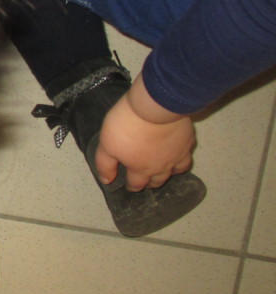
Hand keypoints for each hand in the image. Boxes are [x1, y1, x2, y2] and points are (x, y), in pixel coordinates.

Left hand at [94, 72, 195, 190]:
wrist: (154, 107)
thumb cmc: (127, 125)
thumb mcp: (107, 145)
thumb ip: (106, 165)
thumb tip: (106, 181)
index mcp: (141, 169)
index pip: (137, 184)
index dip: (132, 186)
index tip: (131, 186)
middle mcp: (161, 167)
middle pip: (158, 181)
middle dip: (150, 182)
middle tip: (146, 180)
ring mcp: (177, 155)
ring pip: (176, 171)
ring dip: (169, 173)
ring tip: (165, 170)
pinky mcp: (188, 141)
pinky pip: (187, 154)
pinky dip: (181, 157)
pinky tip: (178, 152)